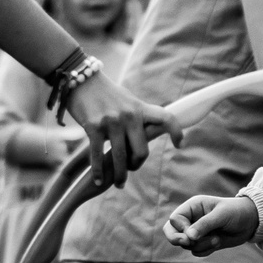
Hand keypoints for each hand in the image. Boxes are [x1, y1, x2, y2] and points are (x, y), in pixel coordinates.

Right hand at [61, 71, 182, 187]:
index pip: (166, 118)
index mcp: (140, 108)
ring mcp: (111, 122)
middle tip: (130, 170)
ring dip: (119, 176)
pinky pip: (98, 155)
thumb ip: (137, 117)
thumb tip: (146, 134)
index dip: (177, 132)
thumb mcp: (127, 101)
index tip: (180, 145)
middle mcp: (129, 116)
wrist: (81, 78)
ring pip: (120, 158)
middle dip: (136, 165)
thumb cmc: (105, 93)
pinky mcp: (93, 126)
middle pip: (141, 151)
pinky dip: (98, 172)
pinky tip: (98, 180)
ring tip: (118, 184)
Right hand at [165, 195, 257, 255]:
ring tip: (217, 239)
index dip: (180, 228)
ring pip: (186, 244)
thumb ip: (204, 225)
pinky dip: (205, 250)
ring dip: (201, 245)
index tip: (191, 235)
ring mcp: (196, 232)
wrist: (251, 222)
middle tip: (188, 243)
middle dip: (177, 239)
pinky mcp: (203, 242)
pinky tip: (218, 242)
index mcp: (192, 207)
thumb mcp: (221, 215)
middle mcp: (191, 219)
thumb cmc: (236, 212)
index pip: (175, 219)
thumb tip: (188, 237)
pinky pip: (196, 251)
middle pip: (171, 232)